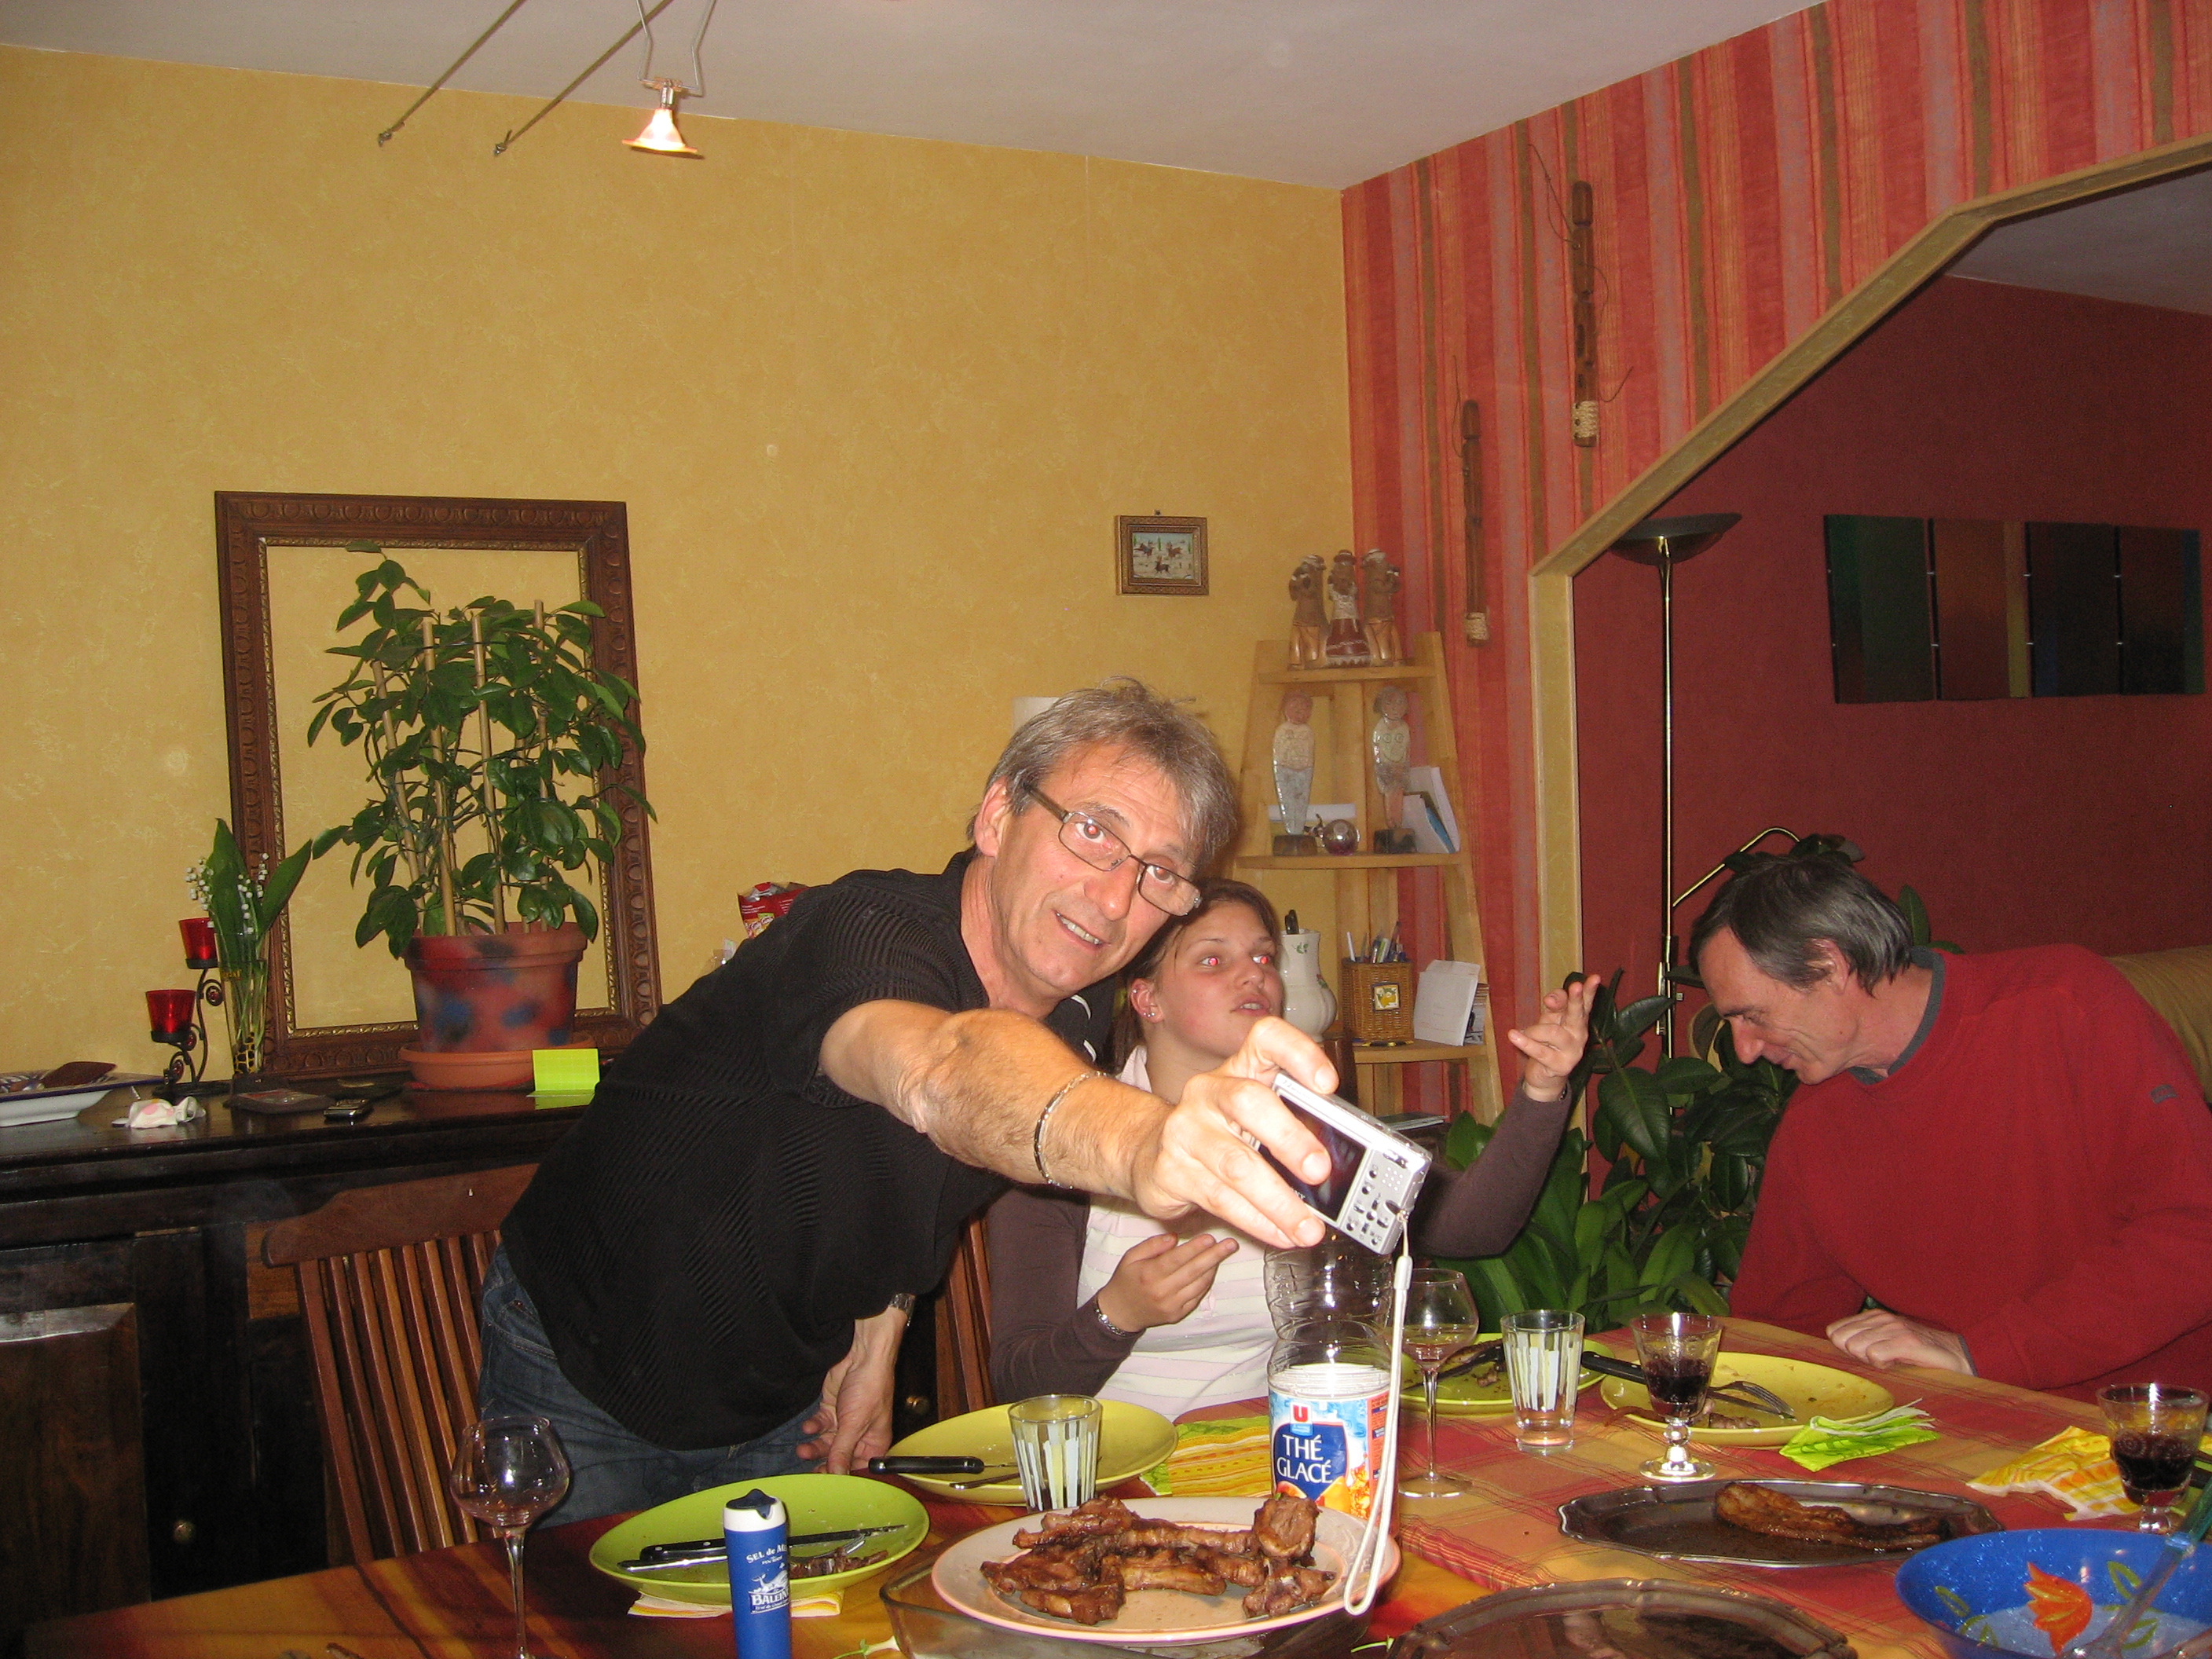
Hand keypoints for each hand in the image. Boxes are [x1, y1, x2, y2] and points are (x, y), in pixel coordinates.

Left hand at [799, 1305, 905, 1471]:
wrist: (862, 1354)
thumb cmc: (870, 1387)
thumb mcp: (855, 1424)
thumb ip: (842, 1451)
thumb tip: (836, 1477)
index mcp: (875, 1442)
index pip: (859, 1468)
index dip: (843, 1476)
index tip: (826, 1484)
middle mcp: (861, 1434)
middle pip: (839, 1457)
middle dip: (823, 1461)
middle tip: (808, 1469)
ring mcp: (845, 1421)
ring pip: (827, 1442)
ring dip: (814, 1446)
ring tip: (802, 1448)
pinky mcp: (832, 1408)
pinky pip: (820, 1425)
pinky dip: (813, 1427)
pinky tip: (809, 1426)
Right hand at [1095, 1231, 1237, 1332]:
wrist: (1120, 1312)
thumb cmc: (1126, 1279)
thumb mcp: (1130, 1257)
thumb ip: (1152, 1245)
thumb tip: (1174, 1237)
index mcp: (1149, 1275)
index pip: (1176, 1259)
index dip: (1195, 1248)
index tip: (1210, 1237)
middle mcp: (1162, 1291)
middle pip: (1193, 1271)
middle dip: (1214, 1256)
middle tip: (1230, 1244)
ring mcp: (1171, 1305)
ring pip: (1199, 1285)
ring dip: (1213, 1268)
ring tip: (1223, 1252)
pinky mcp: (1177, 1314)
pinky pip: (1197, 1296)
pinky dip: (1206, 1282)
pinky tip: (1212, 1269)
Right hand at [1133, 1016, 1332, 1250]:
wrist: (1151, 1155)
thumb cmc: (1220, 1134)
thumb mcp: (1254, 1119)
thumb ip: (1293, 1127)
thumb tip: (1343, 1165)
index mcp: (1239, 1069)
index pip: (1266, 1039)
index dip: (1298, 1054)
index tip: (1327, 1083)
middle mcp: (1208, 1091)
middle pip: (1248, 1101)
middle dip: (1290, 1138)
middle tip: (1320, 1171)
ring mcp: (1184, 1128)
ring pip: (1236, 1164)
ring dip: (1279, 1201)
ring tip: (1307, 1228)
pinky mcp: (1170, 1169)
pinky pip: (1220, 1198)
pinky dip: (1257, 1221)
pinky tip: (1280, 1233)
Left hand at [1507, 974, 1596, 1101]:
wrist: (1546, 1075)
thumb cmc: (1548, 1041)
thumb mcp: (1550, 1019)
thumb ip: (1553, 1005)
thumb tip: (1551, 999)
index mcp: (1578, 1020)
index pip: (1585, 1003)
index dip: (1589, 991)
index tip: (1595, 978)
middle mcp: (1579, 1034)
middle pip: (1577, 1014)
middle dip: (1574, 1000)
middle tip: (1575, 986)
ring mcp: (1572, 1051)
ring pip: (1554, 1032)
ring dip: (1534, 1030)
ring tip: (1522, 1032)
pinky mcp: (1560, 1066)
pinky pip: (1540, 1051)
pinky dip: (1525, 1042)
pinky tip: (1513, 1035)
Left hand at [1825, 1309, 1972, 1373]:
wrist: (1956, 1355)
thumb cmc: (1917, 1353)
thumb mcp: (1886, 1342)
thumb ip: (1862, 1340)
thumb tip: (1836, 1346)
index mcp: (1874, 1316)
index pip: (1834, 1331)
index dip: (1845, 1348)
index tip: (1866, 1354)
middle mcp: (1882, 1318)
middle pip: (1842, 1340)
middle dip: (1856, 1356)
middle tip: (1879, 1359)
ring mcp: (1894, 1328)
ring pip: (1856, 1347)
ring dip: (1871, 1361)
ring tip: (1891, 1360)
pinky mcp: (1907, 1342)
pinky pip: (1875, 1355)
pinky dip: (1883, 1365)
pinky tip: (1897, 1363)